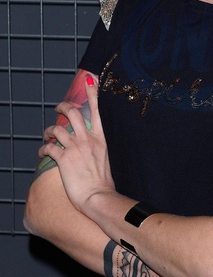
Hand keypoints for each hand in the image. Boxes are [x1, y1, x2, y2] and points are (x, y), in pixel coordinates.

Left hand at [39, 76, 114, 211]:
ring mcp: (75, 148)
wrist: (99, 196)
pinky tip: (41, 152)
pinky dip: (42, 147)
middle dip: (62, 106)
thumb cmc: (104, 182)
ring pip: (57, 129)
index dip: (93, 93)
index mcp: (101, 138)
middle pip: (73, 113)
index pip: (97, 110)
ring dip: (49, 130)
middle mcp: (88, 139)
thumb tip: (91, 145)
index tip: (91, 79)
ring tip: (46, 135)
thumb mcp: (106, 159)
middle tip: (58, 108)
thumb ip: (97, 147)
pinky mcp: (63, 159)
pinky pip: (48, 147)